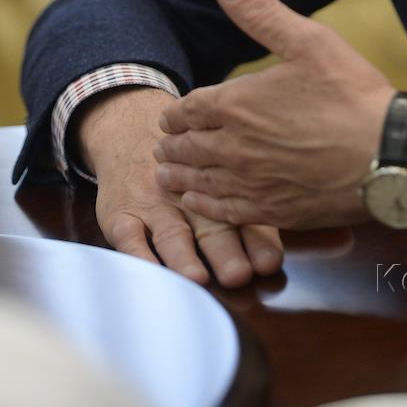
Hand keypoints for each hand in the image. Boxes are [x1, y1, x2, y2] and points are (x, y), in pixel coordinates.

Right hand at [73, 86, 282, 285]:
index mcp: (220, 190)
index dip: (258, 241)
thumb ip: (251, 203)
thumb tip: (284, 244)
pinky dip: (139, 256)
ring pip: (172, 234)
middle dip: (226, 252)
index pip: (243, 217)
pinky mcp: (122, 215)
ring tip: (196, 277)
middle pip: (211, 228)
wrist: (131, 129)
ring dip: (185, 257)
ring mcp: (155, 206)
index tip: (269, 263)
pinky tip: (149, 272)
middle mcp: (190, 199)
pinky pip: (128, 237)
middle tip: (239, 273)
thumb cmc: (188, 162)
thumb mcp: (218, 170)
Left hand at [154, 0, 394, 228]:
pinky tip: (199, 204)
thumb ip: (260, 11)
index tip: (170, 117)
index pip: (189, 110)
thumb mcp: (307, 40)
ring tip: (165, 176)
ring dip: (178, 177)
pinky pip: (223, 212)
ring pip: (199, 182)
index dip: (176, 113)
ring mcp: (251, 183)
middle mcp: (234, 147)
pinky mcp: (272, 211)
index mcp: (236, 105)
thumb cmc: (351, 94)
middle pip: (188, 147)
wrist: (388, 155)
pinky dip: (203, 206)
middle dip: (173, 145)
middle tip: (162, 146)